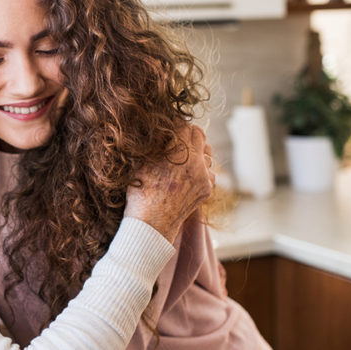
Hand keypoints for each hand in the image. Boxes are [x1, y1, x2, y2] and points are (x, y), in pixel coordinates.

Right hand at [124, 125, 213, 241]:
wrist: (150, 224)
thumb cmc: (141, 192)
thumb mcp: (143, 162)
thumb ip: (158, 144)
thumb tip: (164, 131)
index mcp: (179, 152)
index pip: (185, 126)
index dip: (177, 126)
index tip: (171, 129)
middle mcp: (196, 162)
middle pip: (200, 136)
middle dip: (189, 135)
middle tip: (178, 139)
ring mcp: (204, 176)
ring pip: (207, 153)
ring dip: (197, 152)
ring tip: (183, 158)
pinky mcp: (207, 189)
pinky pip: (209, 171)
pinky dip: (201, 170)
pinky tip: (188, 175)